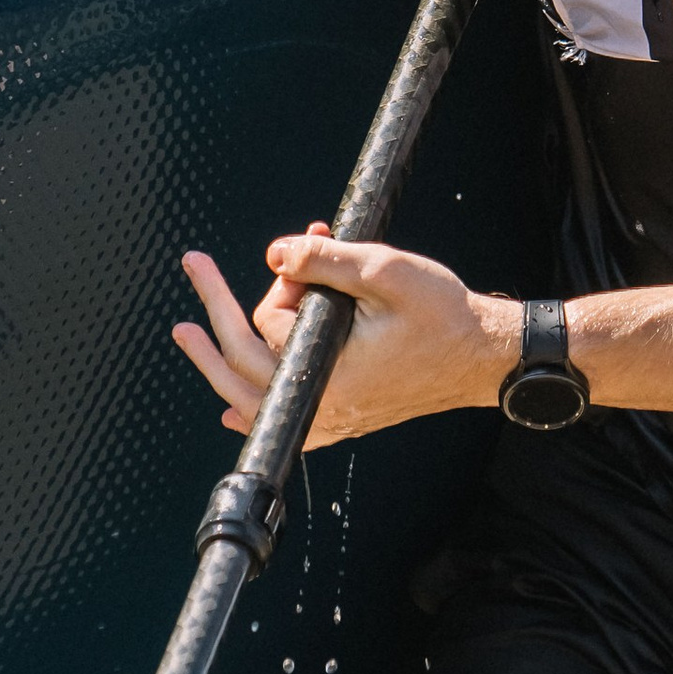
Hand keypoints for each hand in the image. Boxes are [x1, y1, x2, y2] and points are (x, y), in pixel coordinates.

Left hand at [173, 228, 515, 445]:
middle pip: (242, 365)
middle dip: (219, 310)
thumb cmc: (443, 314)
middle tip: (196, 265)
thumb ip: (323, 260)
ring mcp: (331, 421)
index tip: (299, 252)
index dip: (280, 284)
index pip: (267, 326)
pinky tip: (229, 406)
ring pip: (253, 396)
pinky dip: (254, 402)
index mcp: (328, 377)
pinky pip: (283, 420)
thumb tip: (273, 255)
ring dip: (223, 357)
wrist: (483, 356)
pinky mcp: (342, 420)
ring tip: (188, 333)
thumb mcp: (384, 271)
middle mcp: (322, 408)